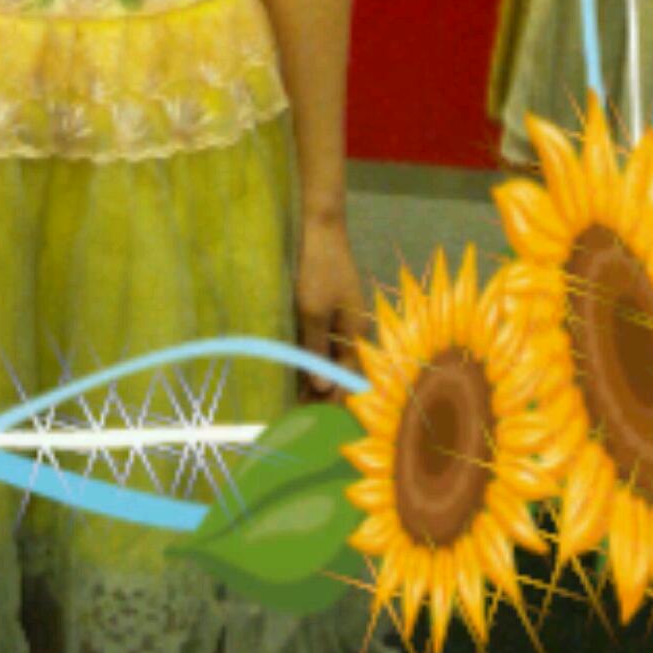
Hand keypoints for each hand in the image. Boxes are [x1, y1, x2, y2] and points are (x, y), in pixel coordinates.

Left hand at [295, 217, 366, 402]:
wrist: (320, 227)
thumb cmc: (318, 268)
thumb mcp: (313, 310)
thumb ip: (316, 348)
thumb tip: (321, 389)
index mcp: (356, 333)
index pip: (348, 380)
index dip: (334, 403)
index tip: (318, 425)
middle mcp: (352, 330)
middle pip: (340, 371)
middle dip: (324, 395)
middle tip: (302, 419)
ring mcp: (340, 318)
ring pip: (330, 358)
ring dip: (316, 378)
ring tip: (297, 401)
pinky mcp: (327, 308)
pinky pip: (322, 341)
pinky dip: (311, 357)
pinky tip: (297, 369)